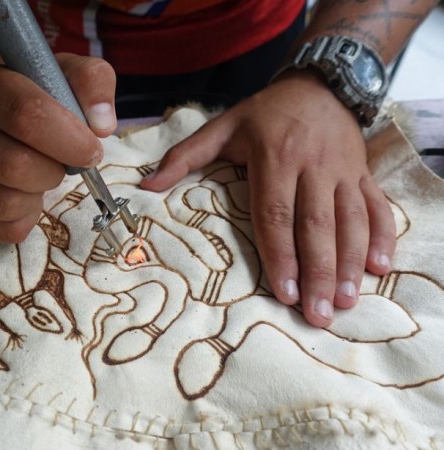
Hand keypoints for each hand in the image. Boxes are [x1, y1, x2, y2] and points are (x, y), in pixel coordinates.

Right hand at [0, 53, 116, 241]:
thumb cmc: (34, 96)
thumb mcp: (65, 75)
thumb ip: (92, 82)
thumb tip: (101, 124)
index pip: (25, 114)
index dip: (69, 139)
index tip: (91, 149)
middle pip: (15, 165)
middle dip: (55, 171)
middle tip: (63, 162)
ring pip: (6, 203)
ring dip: (39, 195)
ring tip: (41, 175)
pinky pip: (2, 229)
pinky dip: (27, 218)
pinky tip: (26, 195)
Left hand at [140, 71, 395, 326]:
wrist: (318, 84)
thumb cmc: (264, 114)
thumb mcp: (221, 127)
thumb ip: (184, 157)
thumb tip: (147, 184)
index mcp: (275, 157)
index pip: (277, 214)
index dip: (281, 255)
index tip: (284, 292)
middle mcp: (313, 165)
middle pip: (316, 225)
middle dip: (318, 271)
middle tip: (316, 314)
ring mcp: (344, 170)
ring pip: (351, 220)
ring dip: (350, 262)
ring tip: (343, 302)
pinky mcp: (363, 173)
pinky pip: (378, 207)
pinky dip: (382, 237)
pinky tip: (380, 269)